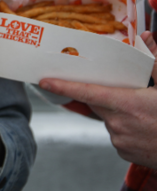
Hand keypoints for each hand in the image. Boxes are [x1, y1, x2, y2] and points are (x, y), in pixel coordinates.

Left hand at [39, 31, 156, 168]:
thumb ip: (155, 62)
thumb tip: (146, 37)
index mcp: (127, 104)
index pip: (87, 92)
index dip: (64, 86)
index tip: (45, 81)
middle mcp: (118, 123)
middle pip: (98, 104)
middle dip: (106, 96)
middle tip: (126, 94)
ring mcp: (120, 140)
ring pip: (109, 120)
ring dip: (119, 114)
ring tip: (146, 116)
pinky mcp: (124, 153)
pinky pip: (118, 136)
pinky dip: (126, 129)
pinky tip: (146, 129)